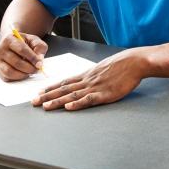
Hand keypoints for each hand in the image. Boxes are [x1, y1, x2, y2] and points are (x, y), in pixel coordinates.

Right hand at [0, 31, 47, 81]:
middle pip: (16, 63)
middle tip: (37, 70)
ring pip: (10, 72)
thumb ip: (39, 48)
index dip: (32, 58)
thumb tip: (39, 61)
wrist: (13, 43)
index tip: (39, 64)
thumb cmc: (24, 42)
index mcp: (9, 39)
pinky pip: (6, 78)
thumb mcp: (34, 41)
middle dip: (29, 69)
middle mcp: (0, 50)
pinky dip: (16, 79)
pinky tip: (23, 74)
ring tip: (30, 73)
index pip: (22, 50)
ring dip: (23, 75)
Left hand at [31, 49, 146, 110]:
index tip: (40, 91)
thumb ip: (94, 75)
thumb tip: (86, 79)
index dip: (51, 87)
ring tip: (45, 106)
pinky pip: (89, 100)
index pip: (65, 81)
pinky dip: (78, 104)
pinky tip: (69, 107)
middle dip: (47, 95)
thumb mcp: (104, 67)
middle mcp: (88, 80)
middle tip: (33, 102)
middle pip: (64, 89)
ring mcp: (96, 87)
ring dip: (57, 101)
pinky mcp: (106, 94)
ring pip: (72, 95)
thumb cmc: (122, 64)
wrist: (135, 62)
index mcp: (87, 74)